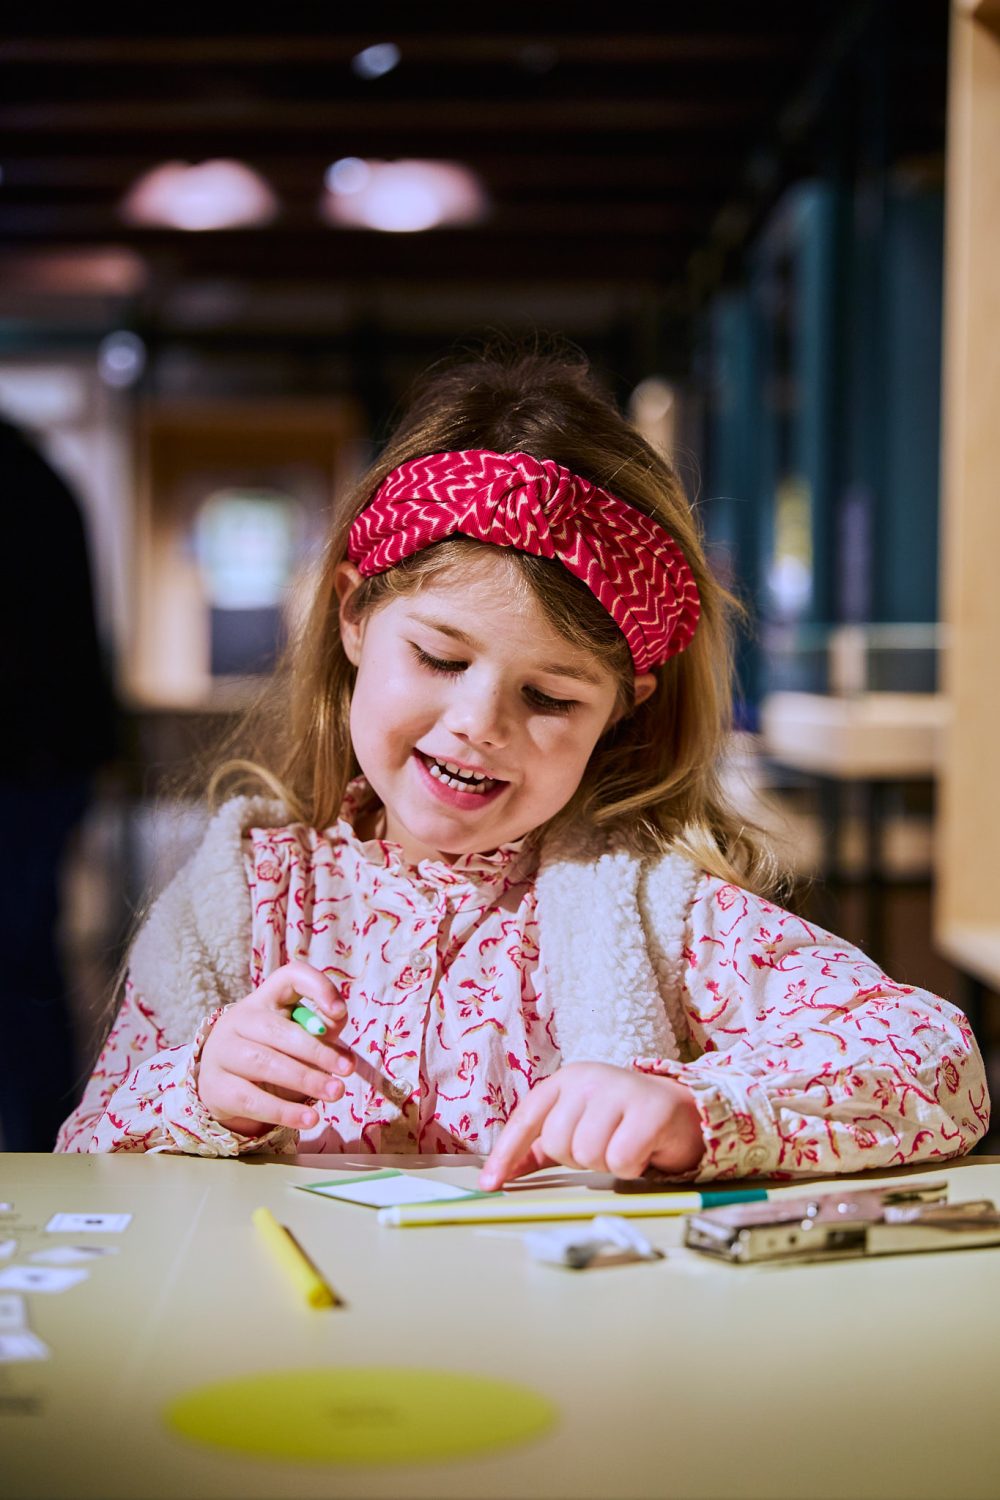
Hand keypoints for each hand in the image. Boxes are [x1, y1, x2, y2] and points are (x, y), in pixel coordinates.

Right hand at [198, 961, 354, 1135]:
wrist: (223, 1084)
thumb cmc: (272, 1053)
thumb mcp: (297, 1036)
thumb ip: (322, 1033)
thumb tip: (344, 1049)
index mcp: (266, 998)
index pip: (289, 977)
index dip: (316, 987)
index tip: (340, 1012)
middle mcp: (240, 1019)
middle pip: (277, 1030)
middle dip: (317, 1051)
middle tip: (347, 1070)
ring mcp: (222, 1052)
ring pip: (264, 1063)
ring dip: (305, 1080)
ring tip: (335, 1093)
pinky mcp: (216, 1087)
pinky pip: (252, 1099)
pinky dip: (284, 1111)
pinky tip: (309, 1119)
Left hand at [479, 1062, 703, 1189]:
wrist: (684, 1111)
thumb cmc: (624, 1122)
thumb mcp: (578, 1126)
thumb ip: (540, 1147)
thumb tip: (501, 1173)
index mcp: (566, 1080)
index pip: (527, 1119)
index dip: (506, 1154)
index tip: (491, 1184)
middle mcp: (590, 1078)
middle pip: (558, 1143)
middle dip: (579, 1158)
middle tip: (605, 1146)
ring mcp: (621, 1089)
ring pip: (588, 1154)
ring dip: (607, 1163)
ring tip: (624, 1147)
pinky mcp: (651, 1109)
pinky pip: (621, 1160)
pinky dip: (631, 1167)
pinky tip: (643, 1150)